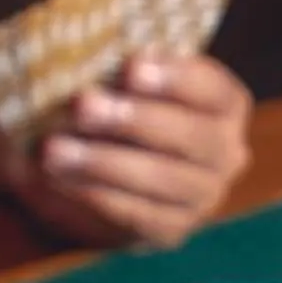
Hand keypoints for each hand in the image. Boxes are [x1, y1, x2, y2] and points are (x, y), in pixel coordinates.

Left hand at [19, 52, 252, 249]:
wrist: (105, 171)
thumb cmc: (114, 106)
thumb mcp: (119, 78)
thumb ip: (118, 67)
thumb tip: (88, 53)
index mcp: (224, 105)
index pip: (214, 90)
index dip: (177, 79)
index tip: (131, 66)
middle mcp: (226, 153)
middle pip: (194, 137)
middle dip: (136, 120)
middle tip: (83, 105)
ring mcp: (204, 196)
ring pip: (166, 180)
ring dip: (106, 163)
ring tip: (54, 149)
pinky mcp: (172, 229)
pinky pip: (139, 215)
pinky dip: (96, 195)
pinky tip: (58, 180)